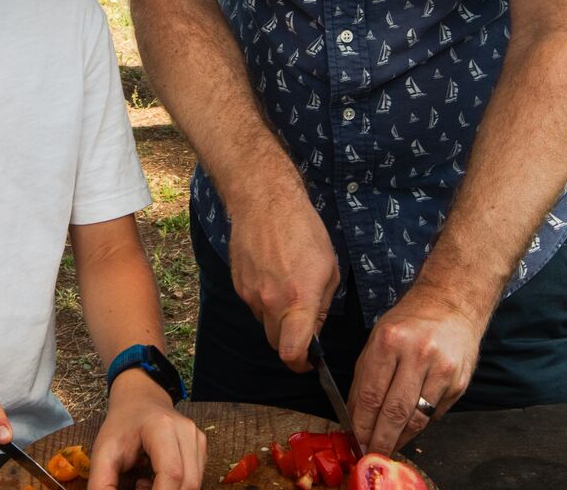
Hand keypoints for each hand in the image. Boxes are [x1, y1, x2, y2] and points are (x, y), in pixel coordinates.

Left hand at [86, 372, 205, 489]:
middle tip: (137, 489)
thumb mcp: (103, 453)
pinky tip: (156, 480)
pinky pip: (195, 480)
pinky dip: (176, 489)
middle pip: (188, 483)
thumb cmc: (122, 426)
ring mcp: (197, 439)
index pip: (172, 472)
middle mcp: (186, 431)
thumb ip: (102, 483)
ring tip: (144, 484)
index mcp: (161, 427)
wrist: (139, 401)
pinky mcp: (201, 449)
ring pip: (194, 485)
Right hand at [227, 189, 339, 371]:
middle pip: (277, 344)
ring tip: (289, 289)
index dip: (301, 363)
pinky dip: (265, 301)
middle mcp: (270, 302)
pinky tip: (274, 276)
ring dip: (278, 319)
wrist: (264, 202)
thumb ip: (322, 306)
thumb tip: (315, 330)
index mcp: (298, 300)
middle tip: (304, 327)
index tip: (309, 362)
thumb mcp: (329, 268)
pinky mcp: (238, 285)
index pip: (292, 351)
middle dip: (291, 343)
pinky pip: (254, 305)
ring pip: (265, 323)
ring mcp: (250, 294)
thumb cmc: (304, 230)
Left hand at [348, 286, 485, 455]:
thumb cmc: (409, 323)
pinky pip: (435, 414)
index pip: (371, 395)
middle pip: (395, 412)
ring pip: (417, 419)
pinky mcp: (458, 382)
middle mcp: (417, 354)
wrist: (451, 305)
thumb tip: (354, 417)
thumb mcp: (377, 339)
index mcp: (390, 341)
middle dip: (380, 440)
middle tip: (372, 455)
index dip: (362, 425)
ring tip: (388, 447)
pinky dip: (420, 425)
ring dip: (400, 439)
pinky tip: (409, 428)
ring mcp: (442, 369)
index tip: (356, 441)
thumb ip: (365, 378)